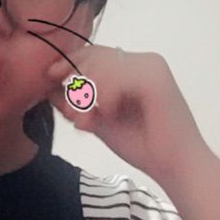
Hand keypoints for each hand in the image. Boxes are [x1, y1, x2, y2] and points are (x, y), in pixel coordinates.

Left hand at [45, 46, 210, 181]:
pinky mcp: (156, 79)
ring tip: (85, 121)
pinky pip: (115, 79)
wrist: (173, 167)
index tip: (49, 75)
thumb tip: (46, 88)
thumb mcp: (97, 119)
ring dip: (85, 96)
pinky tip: (108, 115)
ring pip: (101, 66)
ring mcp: (151, 67)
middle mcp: (144, 61)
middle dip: (74, 81)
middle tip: (70, 111)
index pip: (93, 52)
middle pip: (94, 55)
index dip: (68, 62)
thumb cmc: (139, 144)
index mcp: (132, 66)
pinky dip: (104, 99)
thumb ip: (75, 102)